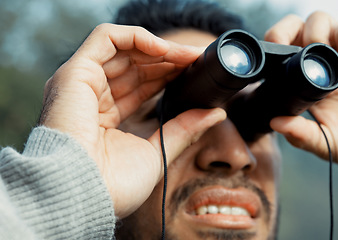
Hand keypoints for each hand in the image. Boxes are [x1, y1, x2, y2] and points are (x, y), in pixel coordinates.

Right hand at [39, 24, 225, 217]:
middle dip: (168, 60)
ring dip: (160, 49)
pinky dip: (138, 37)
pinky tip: (166, 50)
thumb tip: (216, 113)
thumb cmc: (113, 186)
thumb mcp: (157, 152)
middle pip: (133, 66)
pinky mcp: (75, 72)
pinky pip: (107, 38)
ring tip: (189, 56)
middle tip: (196, 60)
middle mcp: (90, 97)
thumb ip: (184, 128)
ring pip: (123, 49)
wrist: (83, 198)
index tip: (194, 72)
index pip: (139, 86)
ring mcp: (81, 83)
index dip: (167, 75)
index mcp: (104, 117)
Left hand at [265, 12, 337, 176]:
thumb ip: (303, 135)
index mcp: (308, 86)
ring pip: (322, 20)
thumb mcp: (331, 145)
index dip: (272, 51)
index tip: (264, 60)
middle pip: (297, 30)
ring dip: (315, 31)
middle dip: (284, 31)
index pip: (282, 56)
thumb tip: (274, 122)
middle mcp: (325, 66)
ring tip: (321, 53)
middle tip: (283, 47)